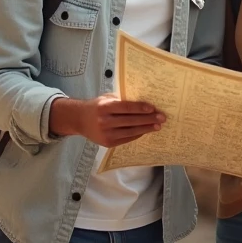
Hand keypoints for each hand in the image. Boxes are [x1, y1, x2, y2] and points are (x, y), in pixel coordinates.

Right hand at [49, 94, 165, 147]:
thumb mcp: (106, 98)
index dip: (140, 108)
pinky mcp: (108, 143)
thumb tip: (143, 102)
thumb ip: (121, 100)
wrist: (79, 120)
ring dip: (146, 129)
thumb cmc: (97, 106)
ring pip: (131, 131)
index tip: (153, 108)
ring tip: (158, 126)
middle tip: (162, 118)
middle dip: (148, 119)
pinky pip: (127, 138)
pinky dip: (138, 134)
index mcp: (104, 107)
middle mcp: (104, 121)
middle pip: (131, 121)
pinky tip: (146, 130)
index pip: (126, 108)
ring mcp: (106, 134)